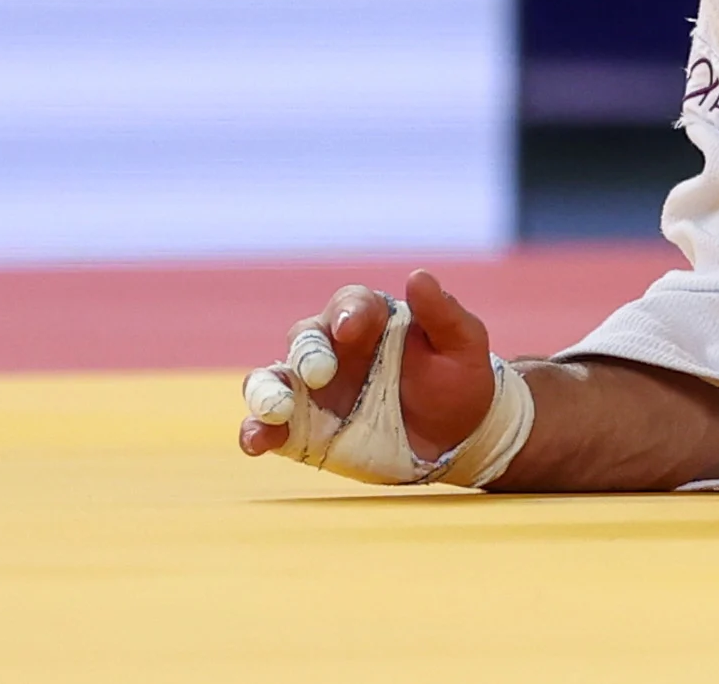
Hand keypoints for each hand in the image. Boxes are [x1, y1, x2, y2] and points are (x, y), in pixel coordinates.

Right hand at [236, 269, 499, 465]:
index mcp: (371, 320)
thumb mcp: (463, 346)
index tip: (352, 328)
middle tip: (320, 374)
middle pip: (305, 338)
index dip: (348, 312)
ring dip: (266, 391)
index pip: (350, 303)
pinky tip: (257, 442)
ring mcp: (313, 390)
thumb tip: (419, 276)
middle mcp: (334, 349)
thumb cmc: (460, 380)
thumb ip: (442, 314)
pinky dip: (256, 430)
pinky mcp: (302, 429)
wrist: (458, 435)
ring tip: (276, 409)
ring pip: (273, 379)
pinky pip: (268, 426)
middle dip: (308, 352)